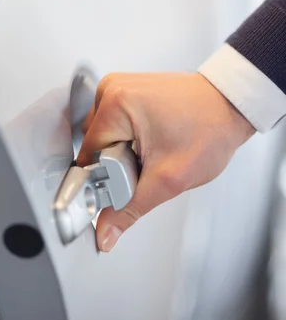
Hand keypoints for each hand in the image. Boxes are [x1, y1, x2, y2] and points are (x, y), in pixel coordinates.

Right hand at [77, 72, 254, 251]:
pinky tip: (147, 142)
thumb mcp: (168, 178)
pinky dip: (124, 140)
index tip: (127, 185)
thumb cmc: (210, 129)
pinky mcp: (125, 91)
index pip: (88, 156)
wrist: (232, 106)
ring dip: (119, 153)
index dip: (105, 179)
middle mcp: (110, 90)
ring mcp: (117, 87)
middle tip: (146, 166)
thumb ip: (130, 209)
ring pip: (101, 137)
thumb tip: (104, 233)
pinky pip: (111, 125)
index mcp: (115, 104)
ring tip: (150, 152)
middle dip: (114, 166)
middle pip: (93, 146)